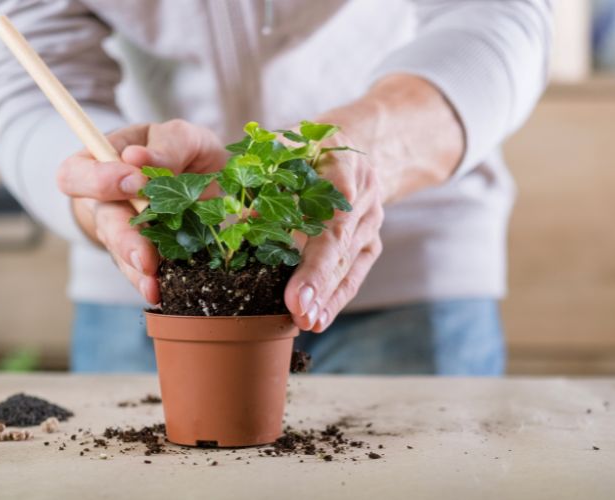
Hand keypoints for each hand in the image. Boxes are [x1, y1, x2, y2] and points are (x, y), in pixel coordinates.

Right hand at [57, 120, 224, 303]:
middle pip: (101, 220)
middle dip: (123, 239)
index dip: (100, 180)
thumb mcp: (183, 137)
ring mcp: (123, 230)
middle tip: (144, 255)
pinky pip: (140, 271)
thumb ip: (168, 145)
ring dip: (136, 270)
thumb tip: (136, 157)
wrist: (204, 176)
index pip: (76, 173)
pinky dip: (149, 282)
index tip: (136, 180)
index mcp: (103, 162)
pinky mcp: (143, 253)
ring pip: (120, 252)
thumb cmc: (183, 151)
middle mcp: (106, 200)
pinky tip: (159, 293)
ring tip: (153, 285)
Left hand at [283, 129, 384, 331]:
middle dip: (319, 278)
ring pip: (348, 263)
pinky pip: (353, 276)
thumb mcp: (283, 144)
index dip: (316, 241)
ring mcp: (371, 223)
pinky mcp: (370, 244)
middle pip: (341, 241)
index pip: (333, 208)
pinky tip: (318, 321)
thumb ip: (263, 172)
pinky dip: (335, 300)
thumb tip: (243, 214)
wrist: (349, 150)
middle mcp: (364, 195)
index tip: (302, 267)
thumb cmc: (304, 148)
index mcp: (343, 165)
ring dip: (327, 296)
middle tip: (299, 309)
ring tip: (306, 322)